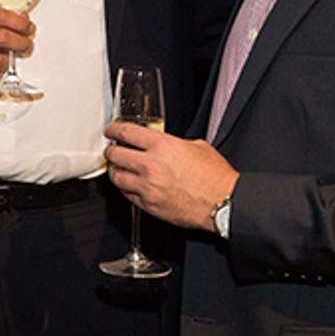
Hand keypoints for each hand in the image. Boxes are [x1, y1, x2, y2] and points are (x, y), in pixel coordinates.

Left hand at [104, 122, 237, 231]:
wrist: (223, 203)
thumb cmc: (215, 177)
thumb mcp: (197, 147)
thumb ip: (175, 144)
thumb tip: (164, 145)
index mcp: (162, 146)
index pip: (127, 133)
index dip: (114, 130)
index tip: (111, 131)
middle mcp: (151, 165)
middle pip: (115, 155)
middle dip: (110, 151)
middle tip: (111, 150)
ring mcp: (148, 187)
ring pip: (116, 177)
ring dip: (114, 171)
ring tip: (117, 168)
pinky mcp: (148, 205)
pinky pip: (127, 194)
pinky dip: (124, 188)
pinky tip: (128, 184)